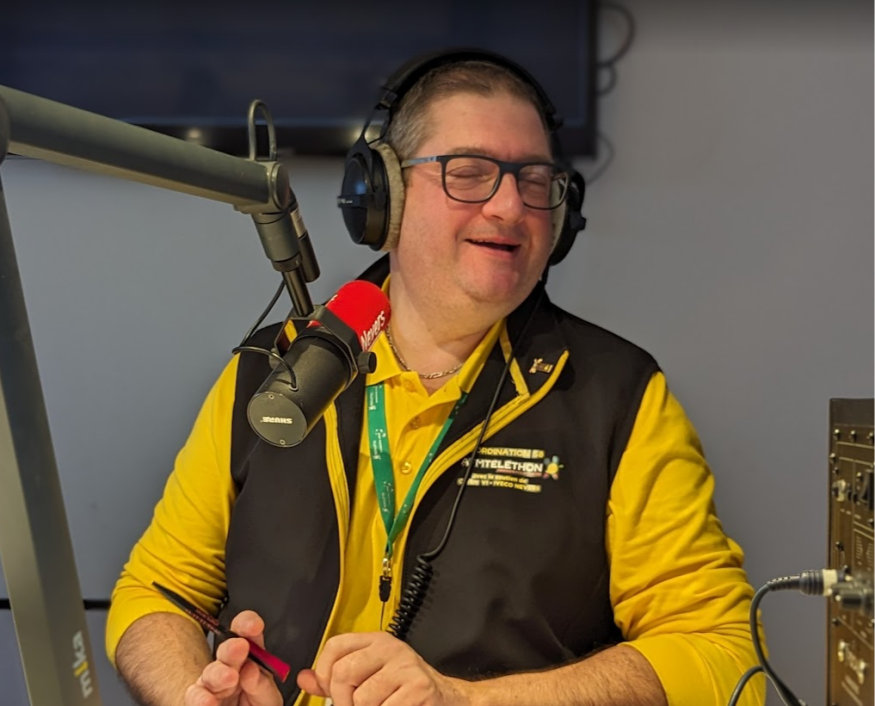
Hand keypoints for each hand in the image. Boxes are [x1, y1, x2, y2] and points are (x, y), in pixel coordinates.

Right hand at [184, 611, 282, 705]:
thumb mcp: (267, 698)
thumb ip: (262, 684)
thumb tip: (251, 670)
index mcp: (249, 659)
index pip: (245, 633)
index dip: (247, 623)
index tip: (254, 626)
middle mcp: (228, 667)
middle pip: (226, 651)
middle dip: (232, 648)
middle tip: (240, 647)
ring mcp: (212, 685)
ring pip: (211, 673)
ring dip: (218, 673)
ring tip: (229, 678)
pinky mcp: (199, 700)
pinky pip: (195, 696)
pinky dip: (201, 698)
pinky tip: (208, 701)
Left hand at [297, 632, 472, 705]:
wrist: (447, 700)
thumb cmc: (405, 690)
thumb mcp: (370, 677)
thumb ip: (335, 678)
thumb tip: (304, 678)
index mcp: (375, 641)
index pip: (335, 646)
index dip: (325, 672)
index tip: (332, 691)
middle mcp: (390, 648)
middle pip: (343, 673)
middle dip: (342, 701)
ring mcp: (406, 666)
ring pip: (362, 698)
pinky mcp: (419, 687)